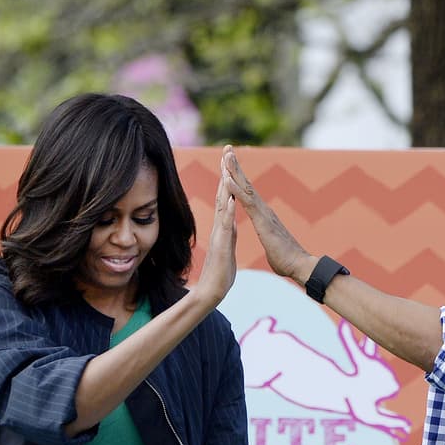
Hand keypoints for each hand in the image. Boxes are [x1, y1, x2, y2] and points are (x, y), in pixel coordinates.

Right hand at [194, 152, 238, 306]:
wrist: (212, 291)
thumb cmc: (220, 273)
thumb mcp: (227, 249)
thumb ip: (228, 235)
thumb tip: (230, 224)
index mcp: (224, 227)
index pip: (226, 198)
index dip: (228, 179)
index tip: (230, 161)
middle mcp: (220, 227)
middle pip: (222, 195)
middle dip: (225, 173)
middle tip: (227, 152)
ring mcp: (219, 235)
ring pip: (222, 206)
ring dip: (225, 187)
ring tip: (227, 168)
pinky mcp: (221, 245)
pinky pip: (226, 226)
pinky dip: (228, 212)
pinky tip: (231, 199)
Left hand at [221, 146, 314, 283]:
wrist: (299, 266)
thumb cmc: (286, 260)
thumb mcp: (273, 246)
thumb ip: (271, 240)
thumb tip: (274, 244)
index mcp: (263, 215)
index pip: (247, 193)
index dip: (238, 179)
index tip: (229, 165)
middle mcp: (264, 210)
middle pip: (246, 184)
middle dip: (235, 166)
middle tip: (227, 149)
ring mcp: (264, 213)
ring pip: (246, 187)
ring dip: (234, 171)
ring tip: (225, 156)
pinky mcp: (262, 220)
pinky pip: (246, 201)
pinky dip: (235, 189)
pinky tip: (226, 179)